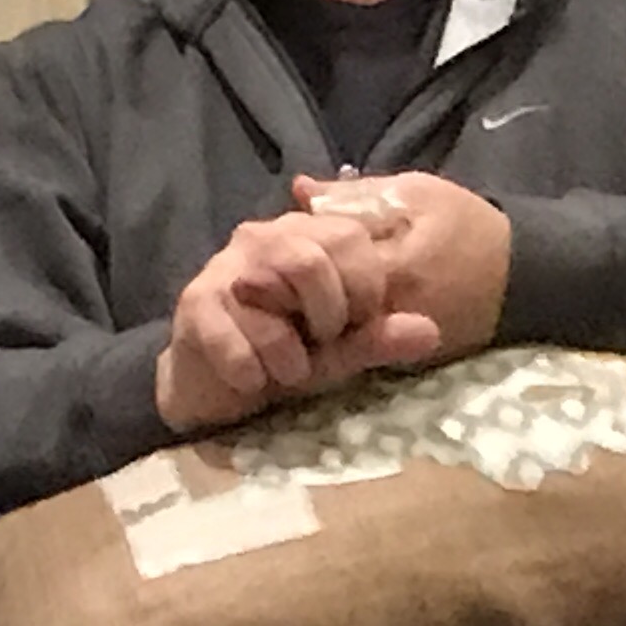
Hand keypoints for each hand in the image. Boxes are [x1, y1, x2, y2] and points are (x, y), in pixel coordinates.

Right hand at [152, 202, 440, 435]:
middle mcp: (262, 238)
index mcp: (306, 237)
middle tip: (324, 346)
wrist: (214, 389)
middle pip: (309, 257)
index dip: (365, 287)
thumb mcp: (340, 350)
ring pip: (268, 288)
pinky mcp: (195, 305)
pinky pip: (231, 333)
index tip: (361, 327)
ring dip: (288, 347)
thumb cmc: (284, 358)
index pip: (349, 235)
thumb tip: (430, 332)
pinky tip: (254, 381)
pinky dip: (251, 368)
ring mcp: (224, 269)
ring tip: (291, 371)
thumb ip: (379, 337)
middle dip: (328, 314)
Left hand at [296, 170, 509, 361]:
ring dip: (314, 307)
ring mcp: (395, 343)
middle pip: (321, 302)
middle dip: (300, 284)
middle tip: (283, 265)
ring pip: (333, 326)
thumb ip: (354, 195)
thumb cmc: (468, 227)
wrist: (522, 277)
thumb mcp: (415, 194)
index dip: (294, 251)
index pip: (321, 262)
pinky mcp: (401, 358)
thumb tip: (299, 189)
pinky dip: (337, 325)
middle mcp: (389, 314)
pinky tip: (327, 307)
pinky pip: (355, 342)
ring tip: (302, 286)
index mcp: (391, 268)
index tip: (278, 242)